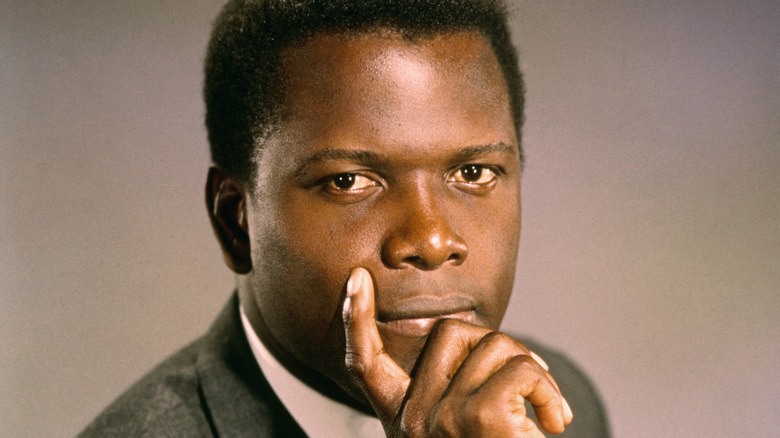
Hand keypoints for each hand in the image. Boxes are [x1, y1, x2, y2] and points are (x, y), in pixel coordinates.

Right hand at [343, 268, 572, 436]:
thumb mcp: (456, 435)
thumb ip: (452, 395)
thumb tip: (486, 347)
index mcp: (402, 423)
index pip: (365, 364)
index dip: (357, 319)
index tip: (356, 280)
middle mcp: (412, 422)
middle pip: (450, 334)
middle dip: (499, 345)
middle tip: (529, 384)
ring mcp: (443, 420)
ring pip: (494, 346)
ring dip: (534, 373)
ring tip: (548, 413)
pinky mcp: (480, 421)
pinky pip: (523, 371)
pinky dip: (550, 392)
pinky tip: (555, 423)